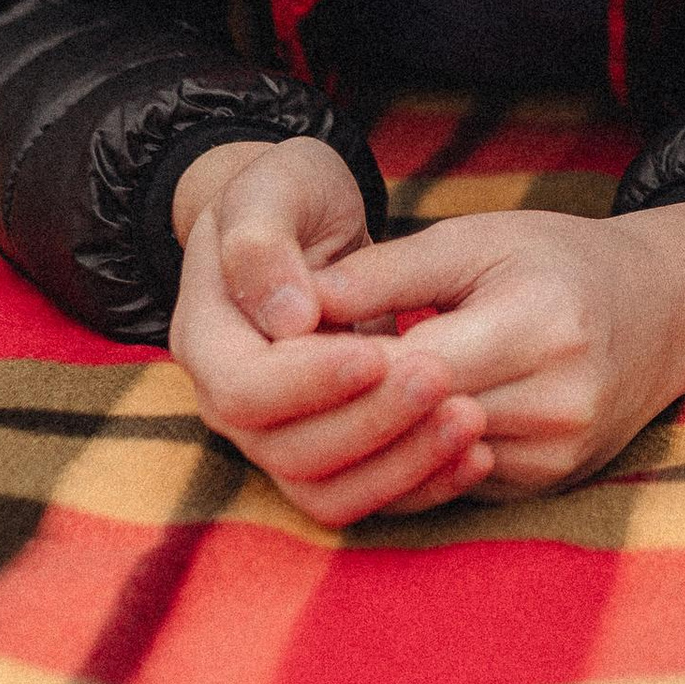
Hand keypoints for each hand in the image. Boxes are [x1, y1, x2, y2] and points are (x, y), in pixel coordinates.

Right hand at [168, 138, 492, 523]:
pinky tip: (477, 454)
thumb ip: (265, 243)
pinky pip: (366, 496)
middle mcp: (232, 401)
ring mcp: (276, 434)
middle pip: (287, 451)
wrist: (308, 222)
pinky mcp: (329, 453)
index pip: (244, 389)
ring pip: (326, 490)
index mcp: (207, 337)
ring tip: (472, 419)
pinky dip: (420, 484)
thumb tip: (290, 318)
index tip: (377, 353)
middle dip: (369, 422)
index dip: (309, 382)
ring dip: (401, 465)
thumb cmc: (290, 195)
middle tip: (443, 379)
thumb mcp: (275, 187)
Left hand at [300, 196, 684, 495]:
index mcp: (538, 326)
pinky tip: (374, 435)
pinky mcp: (550, 484)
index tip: (277, 352)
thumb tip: (291, 301)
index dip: (337, 365)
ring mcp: (558, 453)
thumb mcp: (478, 240)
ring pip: (430, 462)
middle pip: (416, 422)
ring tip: (314, 409)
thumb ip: (386, 271)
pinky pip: (458, 483)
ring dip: (372, 440)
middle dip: (343, 406)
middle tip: (276, 389)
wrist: (662, 310)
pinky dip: (412, 461)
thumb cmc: (558, 260)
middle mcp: (557, 401)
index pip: (411, 367)